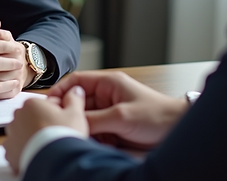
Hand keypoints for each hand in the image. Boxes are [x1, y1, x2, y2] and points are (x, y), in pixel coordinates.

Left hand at [4, 85, 88, 173]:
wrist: (55, 161)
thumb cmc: (63, 135)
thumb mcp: (75, 113)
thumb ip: (74, 99)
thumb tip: (76, 90)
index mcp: (32, 103)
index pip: (45, 105)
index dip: (57, 113)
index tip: (64, 122)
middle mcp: (18, 117)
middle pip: (32, 118)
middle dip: (42, 124)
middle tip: (56, 135)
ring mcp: (12, 135)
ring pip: (22, 133)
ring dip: (31, 138)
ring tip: (47, 146)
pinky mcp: (10, 152)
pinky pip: (16, 149)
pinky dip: (25, 152)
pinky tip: (37, 155)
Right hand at [48, 71, 188, 149]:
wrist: (177, 132)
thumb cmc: (157, 116)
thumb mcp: (121, 117)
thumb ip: (94, 119)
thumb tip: (72, 122)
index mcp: (109, 83)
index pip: (77, 81)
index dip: (61, 90)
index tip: (48, 103)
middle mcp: (107, 96)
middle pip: (78, 102)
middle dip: (70, 114)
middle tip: (59, 125)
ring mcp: (110, 113)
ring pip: (85, 119)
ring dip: (81, 128)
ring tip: (75, 136)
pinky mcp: (113, 128)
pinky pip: (94, 132)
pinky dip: (90, 138)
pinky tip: (88, 144)